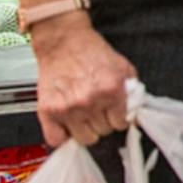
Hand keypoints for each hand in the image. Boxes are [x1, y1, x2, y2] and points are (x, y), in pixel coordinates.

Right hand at [31, 14, 136, 147]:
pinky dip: (62, 136)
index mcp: (112, 90)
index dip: (118, 118)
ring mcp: (68, 108)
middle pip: (104, 132)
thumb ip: (132, 91)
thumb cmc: (92, 53)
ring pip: (84, 139)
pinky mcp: (48, 111)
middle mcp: (90, 101)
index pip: (121, 124)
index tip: (113, 114)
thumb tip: (134, 112)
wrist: (64, 42)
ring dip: (85, 129)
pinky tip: (67, 125)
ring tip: (83, 115)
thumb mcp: (123, 68)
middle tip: (97, 109)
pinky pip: (56, 140)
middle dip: (102, 121)